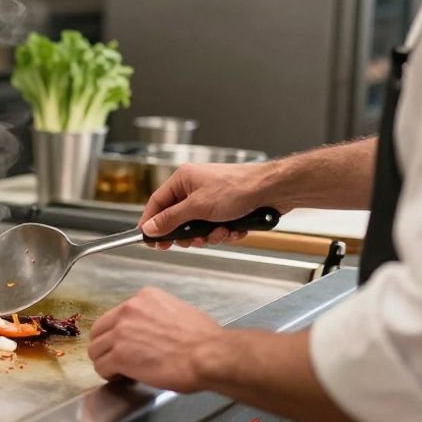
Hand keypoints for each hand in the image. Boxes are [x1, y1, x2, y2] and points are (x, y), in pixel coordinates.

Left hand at [88, 287, 223, 391]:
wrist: (208, 356)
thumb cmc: (204, 339)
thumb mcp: (179, 311)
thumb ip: (158, 316)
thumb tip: (156, 328)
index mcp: (143, 298)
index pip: (116, 314)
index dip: (117, 332)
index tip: (124, 343)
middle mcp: (128, 310)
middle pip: (99, 330)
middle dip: (104, 345)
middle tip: (114, 358)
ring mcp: (121, 333)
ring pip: (96, 349)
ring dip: (104, 361)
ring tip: (117, 370)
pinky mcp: (120, 356)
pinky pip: (101, 366)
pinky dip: (107, 374)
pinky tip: (118, 377)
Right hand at [140, 162, 278, 248]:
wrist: (272, 191)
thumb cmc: (238, 188)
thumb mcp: (198, 207)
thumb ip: (170, 219)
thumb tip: (150, 227)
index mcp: (184, 179)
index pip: (157, 202)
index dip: (151, 222)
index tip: (149, 239)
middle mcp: (195, 187)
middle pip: (177, 218)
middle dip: (187, 234)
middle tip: (191, 242)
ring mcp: (211, 199)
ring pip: (198, 227)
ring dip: (209, 235)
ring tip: (221, 232)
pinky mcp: (226, 209)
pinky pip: (215, 227)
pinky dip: (223, 233)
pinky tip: (234, 230)